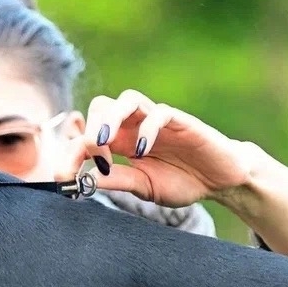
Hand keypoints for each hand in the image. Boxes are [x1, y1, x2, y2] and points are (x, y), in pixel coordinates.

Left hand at [78, 89, 260, 207]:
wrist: (221, 180)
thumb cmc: (183, 181)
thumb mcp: (143, 186)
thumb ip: (116, 180)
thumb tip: (82, 181)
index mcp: (123, 141)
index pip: (89, 131)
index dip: (73, 148)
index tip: (66, 174)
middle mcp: (136, 125)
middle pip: (102, 105)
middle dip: (89, 128)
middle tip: (90, 156)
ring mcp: (157, 120)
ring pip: (127, 99)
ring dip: (110, 117)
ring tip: (102, 142)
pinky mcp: (181, 121)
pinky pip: (160, 113)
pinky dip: (147, 129)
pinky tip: (142, 151)